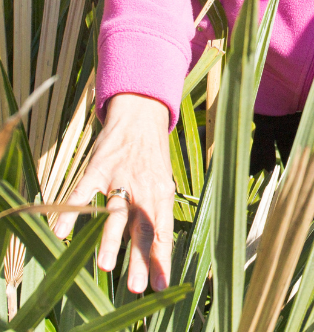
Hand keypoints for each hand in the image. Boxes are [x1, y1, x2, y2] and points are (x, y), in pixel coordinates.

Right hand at [57, 93, 172, 292]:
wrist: (141, 115)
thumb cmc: (151, 158)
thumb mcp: (161, 184)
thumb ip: (156, 215)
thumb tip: (158, 252)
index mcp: (161, 194)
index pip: (163, 231)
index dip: (162, 258)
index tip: (160, 286)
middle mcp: (142, 188)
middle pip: (141, 227)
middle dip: (139, 258)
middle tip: (137, 287)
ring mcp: (120, 177)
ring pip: (115, 212)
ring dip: (109, 239)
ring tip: (105, 266)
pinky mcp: (99, 167)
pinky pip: (83, 191)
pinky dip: (72, 211)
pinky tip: (61, 232)